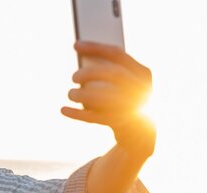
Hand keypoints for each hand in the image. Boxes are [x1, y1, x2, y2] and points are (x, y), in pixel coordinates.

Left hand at [61, 41, 155, 157]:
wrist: (142, 133)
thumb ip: (108, 72)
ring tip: (70, 94)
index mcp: (143, 74)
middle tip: (73, 77)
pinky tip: (63, 109)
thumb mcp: (125, 84)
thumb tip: (81, 61)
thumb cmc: (128, 101)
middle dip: (89, 73)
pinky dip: (76, 113)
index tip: (75, 45)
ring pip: (104, 96)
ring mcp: (132, 107)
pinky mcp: (120, 124)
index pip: (118, 55)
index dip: (95, 47)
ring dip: (80, 94)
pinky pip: (94, 118)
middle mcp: (141, 89)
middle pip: (113, 74)